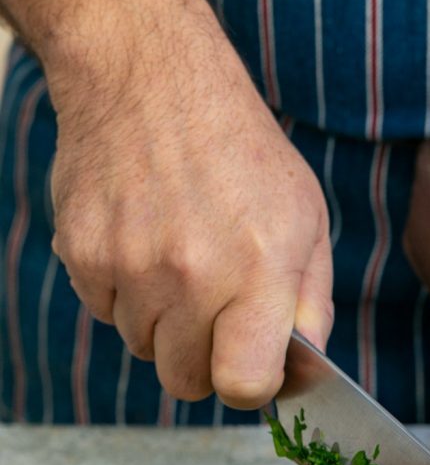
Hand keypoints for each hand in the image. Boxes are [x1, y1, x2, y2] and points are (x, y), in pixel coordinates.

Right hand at [46, 0, 331, 408]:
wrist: (151, 78)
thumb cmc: (242, 154)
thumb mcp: (306, 222)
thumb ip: (310, 306)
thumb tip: (303, 373)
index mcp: (258, 270)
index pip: (243, 385)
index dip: (249, 387)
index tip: (251, 367)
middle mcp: (191, 275)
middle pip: (185, 382)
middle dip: (204, 360)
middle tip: (215, 311)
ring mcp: (130, 266)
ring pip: (144, 348)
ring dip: (164, 323)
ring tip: (180, 260)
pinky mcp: (83, 254)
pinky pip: (105, 313)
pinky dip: (125, 293)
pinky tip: (144, 242)